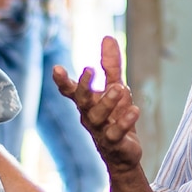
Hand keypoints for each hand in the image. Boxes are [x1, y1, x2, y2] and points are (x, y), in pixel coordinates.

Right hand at [52, 36, 142, 173]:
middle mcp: (89, 116)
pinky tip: (134, 110)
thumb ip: (110, 65)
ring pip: (98, 117)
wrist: (124, 153)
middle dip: (84, 86)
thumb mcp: (115, 87)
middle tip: (89, 70)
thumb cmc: (115, 117)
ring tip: (120, 88)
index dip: (63, 80)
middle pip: (82, 102)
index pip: (71, 91)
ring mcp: (100, 131)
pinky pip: (116, 133)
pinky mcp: (114, 143)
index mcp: (87, 103)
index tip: (57, 68)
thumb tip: (107, 37)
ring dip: (108, 102)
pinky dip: (124, 122)